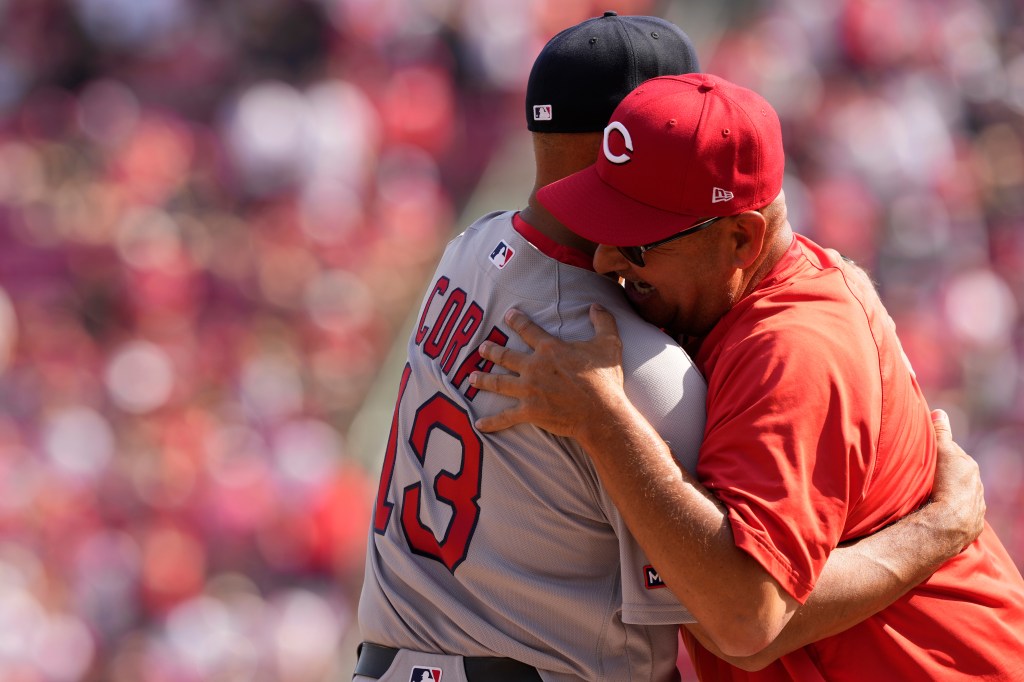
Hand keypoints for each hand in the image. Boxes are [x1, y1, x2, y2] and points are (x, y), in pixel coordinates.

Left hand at [469, 305, 626, 439]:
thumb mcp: (610, 344)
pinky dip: (491, 422)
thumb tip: (596, 305)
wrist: (601, 413)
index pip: (527, 329)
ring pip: (498, 383)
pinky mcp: (529, 411)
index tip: (507, 315)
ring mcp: (528, 390)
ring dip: (483, 379)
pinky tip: (478, 424)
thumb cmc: (605, 380)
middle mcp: (534, 367)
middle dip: (491, 351)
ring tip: (471, 377)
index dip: (516, 320)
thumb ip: (603, 321)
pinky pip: (505, 417)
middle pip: (505, 356)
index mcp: (550, 349)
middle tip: (481, 348)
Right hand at [927, 409, 985, 552]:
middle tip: (927, 476)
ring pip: (960, 493)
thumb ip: (941, 434)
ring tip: (932, 496)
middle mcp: (976, 484)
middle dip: (945, 473)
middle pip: (957, 474)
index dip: (939, 453)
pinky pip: (962, 512)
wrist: (952, 521)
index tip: (926, 455)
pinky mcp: (973, 522)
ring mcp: (975, 504)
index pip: (953, 454)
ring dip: (948, 493)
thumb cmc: (946, 484)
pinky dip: (953, 510)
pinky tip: (940, 512)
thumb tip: (939, 412)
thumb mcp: (941, 453)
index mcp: (969, 467)